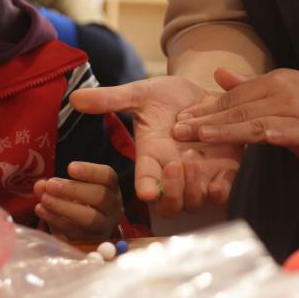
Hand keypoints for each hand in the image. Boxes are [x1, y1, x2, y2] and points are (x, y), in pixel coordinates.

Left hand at [32, 161, 122, 241]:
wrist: (89, 232)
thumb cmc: (82, 204)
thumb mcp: (72, 191)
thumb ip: (57, 185)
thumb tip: (40, 185)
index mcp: (112, 189)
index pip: (108, 176)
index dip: (90, 171)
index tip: (70, 167)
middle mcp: (113, 208)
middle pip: (100, 197)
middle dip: (73, 189)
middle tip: (51, 184)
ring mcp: (103, 227)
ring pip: (89, 218)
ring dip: (63, 207)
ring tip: (44, 199)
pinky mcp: (90, 242)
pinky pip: (74, 232)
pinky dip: (56, 220)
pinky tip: (42, 210)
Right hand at [72, 76, 241, 217]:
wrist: (202, 92)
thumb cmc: (168, 97)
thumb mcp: (140, 93)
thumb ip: (111, 98)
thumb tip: (75, 98)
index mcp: (151, 158)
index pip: (144, 183)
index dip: (145, 189)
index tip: (145, 191)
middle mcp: (172, 173)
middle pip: (169, 205)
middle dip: (172, 192)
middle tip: (175, 163)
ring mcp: (198, 175)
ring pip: (194, 202)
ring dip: (194, 186)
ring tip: (193, 157)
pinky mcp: (223, 170)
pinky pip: (222, 193)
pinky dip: (220, 187)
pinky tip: (218, 167)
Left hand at [172, 68, 298, 166]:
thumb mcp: (279, 88)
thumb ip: (248, 85)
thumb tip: (218, 74)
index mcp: (272, 82)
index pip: (233, 98)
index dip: (206, 109)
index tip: (182, 119)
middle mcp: (281, 94)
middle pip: (238, 109)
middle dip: (206, 121)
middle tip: (179, 130)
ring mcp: (295, 113)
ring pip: (255, 122)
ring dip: (228, 130)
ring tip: (203, 136)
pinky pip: (286, 133)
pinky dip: (272, 135)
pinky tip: (258, 140)